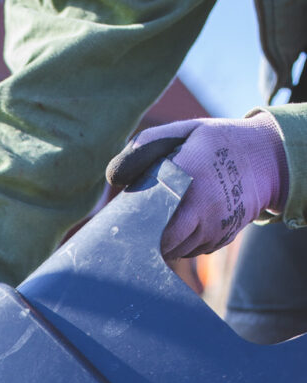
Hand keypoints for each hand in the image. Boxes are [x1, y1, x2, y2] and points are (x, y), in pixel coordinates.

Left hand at [105, 113, 288, 259]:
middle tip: (145, 225)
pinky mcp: (223, 238)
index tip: (130, 218)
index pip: (150, 211)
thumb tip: (114, 176)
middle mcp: (202, 204)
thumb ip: (147, 144)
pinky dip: (187, 242)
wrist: (268, 157)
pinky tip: (191, 222)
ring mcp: (214, 225)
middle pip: (162, 240)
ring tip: (172, 218)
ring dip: (168, 241)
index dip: (137, 220)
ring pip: (177, 250)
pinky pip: (194, 251)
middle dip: (150, 236)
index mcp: (187, 173)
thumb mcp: (185, 131)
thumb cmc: (217, 143)